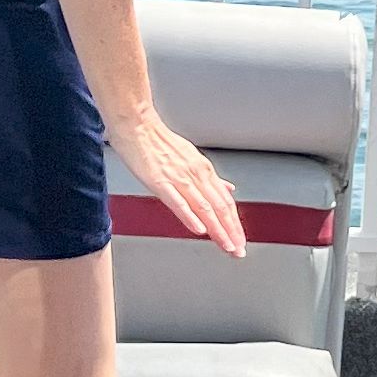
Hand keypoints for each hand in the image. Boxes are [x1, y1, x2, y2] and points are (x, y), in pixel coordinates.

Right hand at [108, 108, 243, 255]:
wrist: (137, 125)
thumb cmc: (159, 142)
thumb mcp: (192, 157)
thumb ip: (210, 178)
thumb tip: (228, 189)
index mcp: (203, 170)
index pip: (225, 202)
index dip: (234, 224)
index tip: (239, 241)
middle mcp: (196, 174)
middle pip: (219, 207)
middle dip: (231, 232)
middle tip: (238, 251)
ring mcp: (179, 178)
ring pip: (205, 207)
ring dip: (218, 230)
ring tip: (226, 246)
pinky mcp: (160, 181)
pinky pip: (178, 201)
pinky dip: (191, 216)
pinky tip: (199, 230)